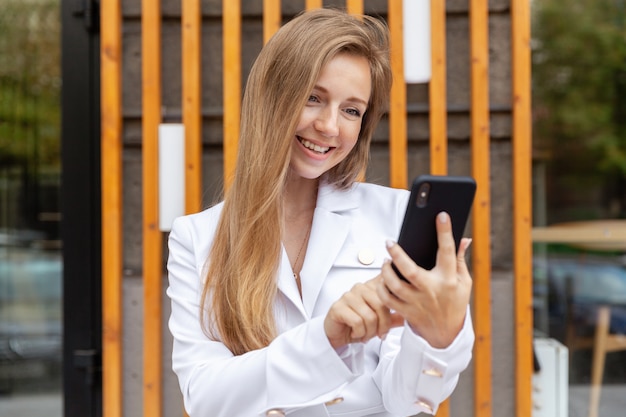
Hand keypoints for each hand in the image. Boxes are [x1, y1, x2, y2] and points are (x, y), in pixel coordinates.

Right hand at [324, 277, 404, 348]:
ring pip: (370, 316)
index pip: (386, 280)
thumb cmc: (357, 325)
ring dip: (369, 332)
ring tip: (365, 334)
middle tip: (378, 333)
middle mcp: (361, 288)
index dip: (394, 286)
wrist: (336, 334)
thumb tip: (413, 314)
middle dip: (383, 325)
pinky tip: (355, 332)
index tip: (399, 291)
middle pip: (382, 305)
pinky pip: (357, 322)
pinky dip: (359, 333)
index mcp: (372, 287)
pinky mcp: (338, 306)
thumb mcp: (380, 321)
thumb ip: (395, 316)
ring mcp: (349, 296)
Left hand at [377, 211, 472, 348]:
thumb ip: (460, 259)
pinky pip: (388, 299)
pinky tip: (383, 278)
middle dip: (398, 254)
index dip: (445, 232)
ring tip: (385, 261)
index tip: (441, 216)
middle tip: (389, 242)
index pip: (448, 252)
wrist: (446, 335)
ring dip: (386, 271)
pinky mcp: (406, 311)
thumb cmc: (455, 303)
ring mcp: (417, 302)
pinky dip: (382, 288)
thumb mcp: (464, 282)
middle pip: (410, 270)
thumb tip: (465, 238)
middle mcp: (431, 290)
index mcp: (449, 280)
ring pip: (395, 286)